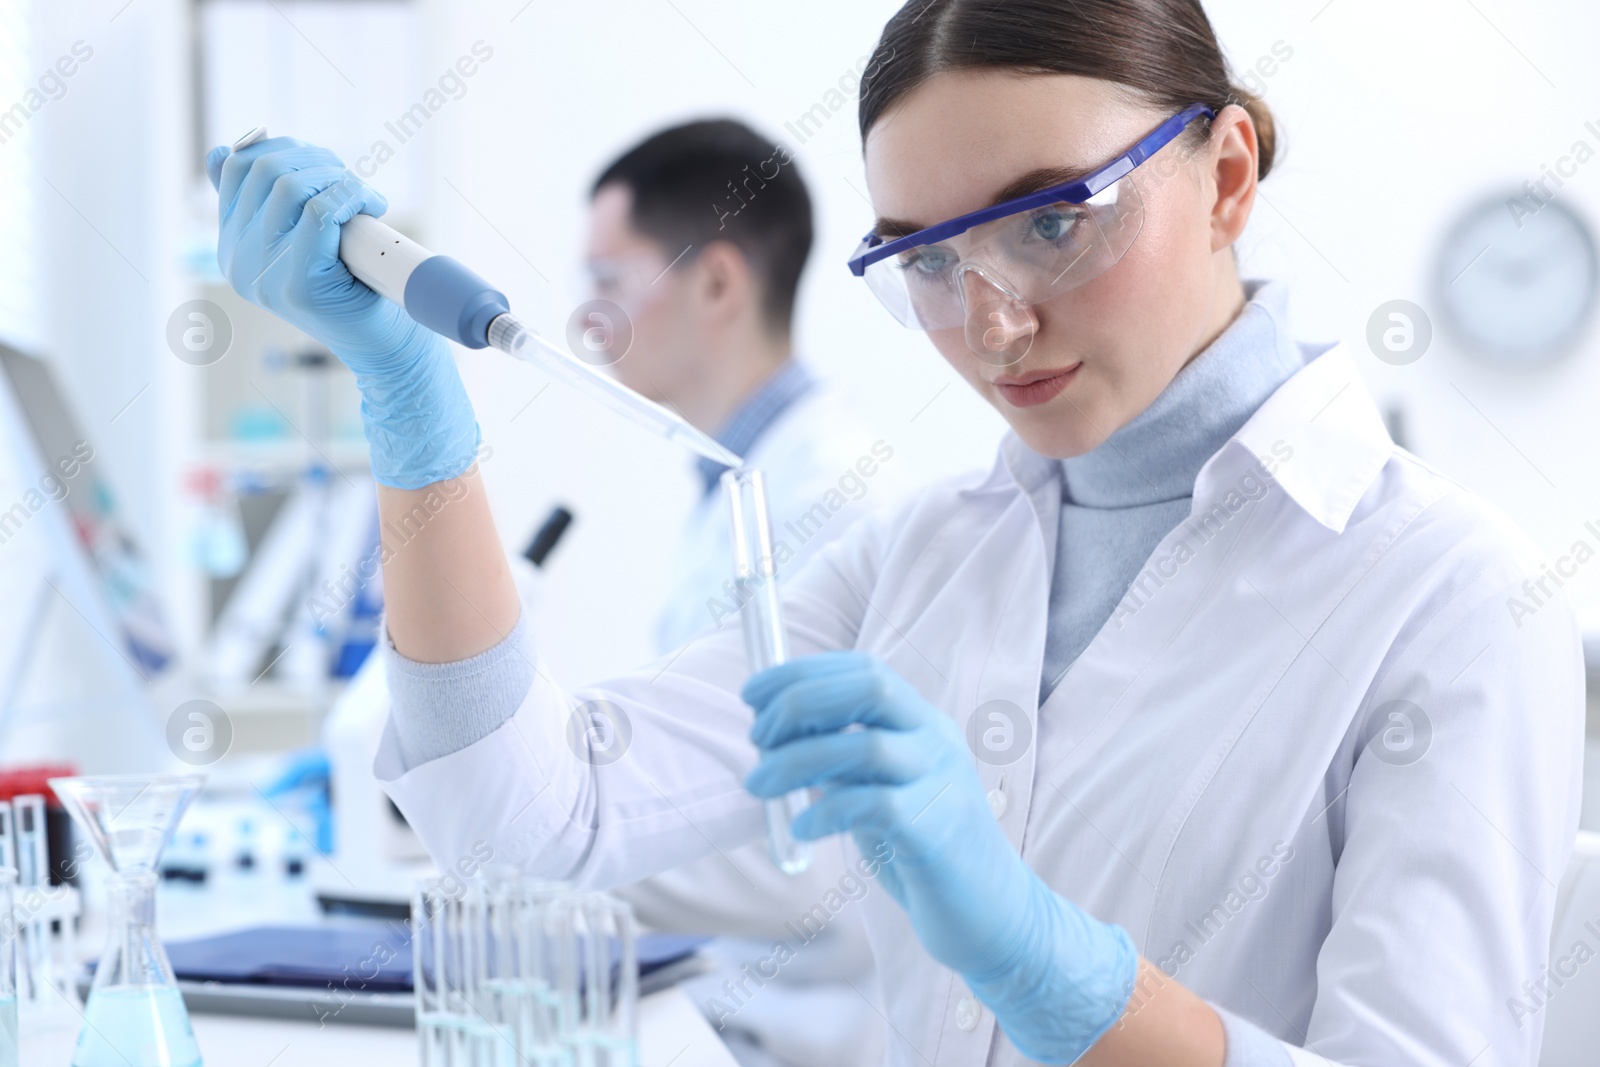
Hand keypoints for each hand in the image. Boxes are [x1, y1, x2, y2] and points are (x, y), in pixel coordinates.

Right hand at [205, 137, 478, 488]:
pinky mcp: (297, 285)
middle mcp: (236, 261)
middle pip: (263, 169)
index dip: (287, 149)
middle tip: (352, 182)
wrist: (388, 349)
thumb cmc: (357, 287)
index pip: (237, 167)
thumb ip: (267, 201)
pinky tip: (372, 208)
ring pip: (289, 186)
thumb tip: (224, 151)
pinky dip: (352, 196)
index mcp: (234, 245)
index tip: (326, 166)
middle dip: (317, 161)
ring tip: (365, 198)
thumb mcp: (304, 237)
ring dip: (338, 178)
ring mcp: (262, 275)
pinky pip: (319, 213)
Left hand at [743, 651, 1137, 1062]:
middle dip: (800, 702)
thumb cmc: (922, 848)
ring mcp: (942, 782)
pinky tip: (803, 829)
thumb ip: (840, 756)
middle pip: (870, 688)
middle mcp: (937, 740)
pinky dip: (826, 812)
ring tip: (759, 785)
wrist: (990, 913)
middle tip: (758, 737)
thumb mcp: (878, 788)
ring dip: (797, 761)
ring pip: (866, 747)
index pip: (863, 669)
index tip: (752, 693)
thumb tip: (773, 732)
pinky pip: (874, 805)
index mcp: (922, 722)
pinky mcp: (937, 831)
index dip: (802, 672)